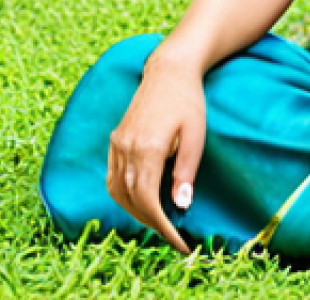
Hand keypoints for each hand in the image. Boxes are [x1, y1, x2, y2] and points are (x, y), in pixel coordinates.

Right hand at [106, 50, 205, 254]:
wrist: (169, 70)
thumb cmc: (188, 99)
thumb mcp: (196, 134)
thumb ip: (186, 170)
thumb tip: (181, 205)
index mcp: (147, 147)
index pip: (147, 199)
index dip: (160, 224)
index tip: (177, 239)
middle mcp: (126, 147)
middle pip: (132, 199)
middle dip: (150, 222)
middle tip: (171, 236)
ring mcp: (118, 143)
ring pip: (118, 191)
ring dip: (135, 211)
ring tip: (157, 222)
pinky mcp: (116, 139)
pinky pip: (113, 177)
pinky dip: (124, 195)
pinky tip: (139, 201)